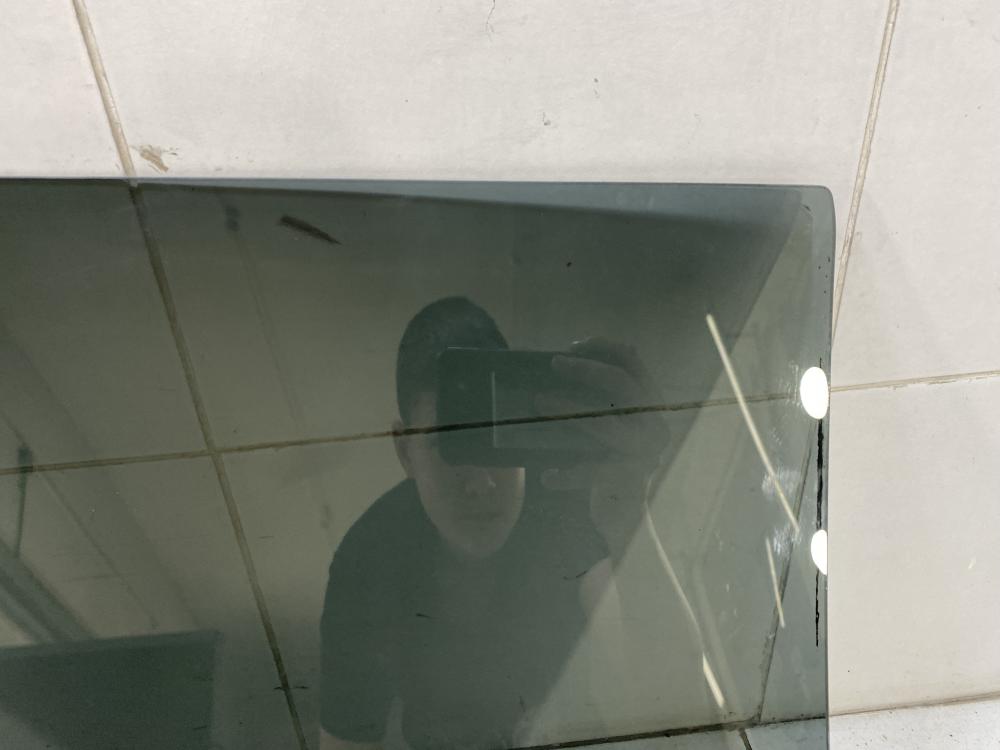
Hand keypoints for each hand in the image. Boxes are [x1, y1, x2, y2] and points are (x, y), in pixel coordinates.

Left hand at [537, 338, 668, 555]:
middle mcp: (654, 426)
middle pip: (622, 384)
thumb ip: (595, 403)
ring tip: (538, 402)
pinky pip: (592, 473)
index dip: (603, 347)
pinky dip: (568, 474)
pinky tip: (547, 477)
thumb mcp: (607, 428)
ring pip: (603, 424)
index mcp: (650, 406)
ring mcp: (644, 454)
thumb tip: (553, 374)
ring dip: (567, 410)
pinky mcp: (628, 481)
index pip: (633, 362)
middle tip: (554, 363)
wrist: (626, 519)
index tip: (572, 347)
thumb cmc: (606, 464)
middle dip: (586, 369)